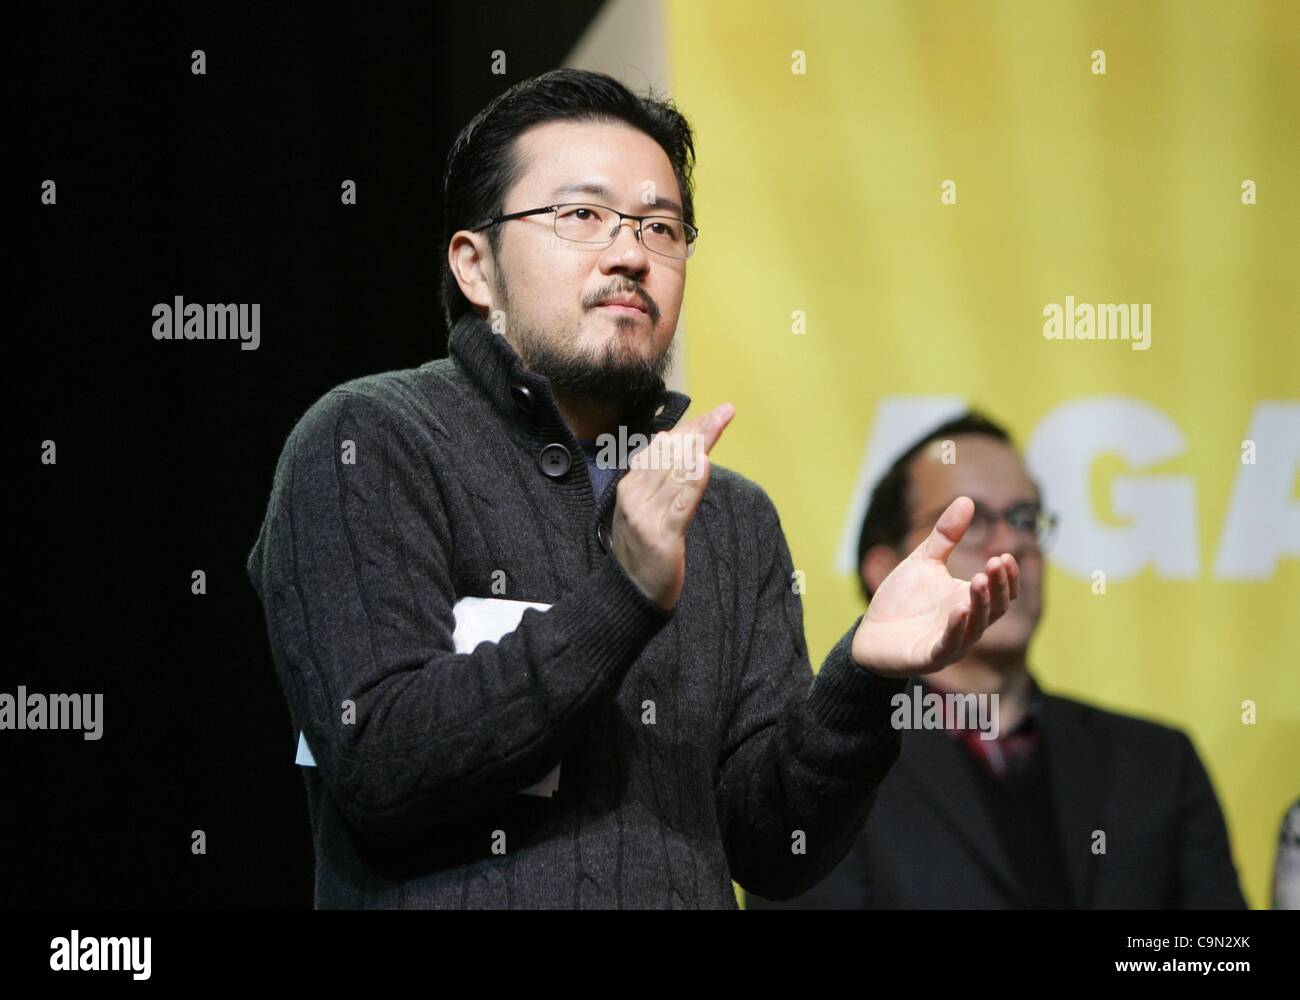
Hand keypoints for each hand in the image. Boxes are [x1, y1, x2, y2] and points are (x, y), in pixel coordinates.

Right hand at [611, 402, 733, 610]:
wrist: (631, 592)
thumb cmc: (642, 549)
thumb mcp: (642, 507)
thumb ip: (655, 477)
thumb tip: (667, 438)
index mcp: (629, 486)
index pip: (661, 448)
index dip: (687, 428)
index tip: (712, 414)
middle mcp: (634, 495)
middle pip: (670, 454)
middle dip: (699, 430)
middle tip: (725, 411)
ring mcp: (645, 514)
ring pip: (676, 472)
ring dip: (700, 445)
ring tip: (719, 424)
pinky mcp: (661, 535)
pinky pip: (680, 503)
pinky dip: (693, 481)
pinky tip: (705, 462)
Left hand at [850, 496, 1018, 677]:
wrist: (870, 632)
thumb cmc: (901, 600)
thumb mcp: (923, 561)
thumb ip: (946, 536)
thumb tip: (966, 499)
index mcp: (968, 602)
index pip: (1001, 593)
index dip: (1007, 577)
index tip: (1004, 556)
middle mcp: (967, 624)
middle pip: (994, 608)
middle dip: (997, 586)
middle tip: (995, 562)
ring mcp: (950, 643)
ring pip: (976, 627)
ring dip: (981, 605)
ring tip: (980, 580)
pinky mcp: (930, 657)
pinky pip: (949, 645)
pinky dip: (956, 629)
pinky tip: (959, 610)